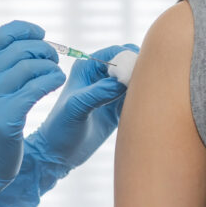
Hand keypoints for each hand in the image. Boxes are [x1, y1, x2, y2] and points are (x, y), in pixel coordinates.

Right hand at [0, 21, 65, 206]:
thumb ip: (0, 68)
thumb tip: (31, 41)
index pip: (0, 35)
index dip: (25, 29)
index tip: (42, 35)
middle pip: (19, 49)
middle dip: (44, 50)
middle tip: (53, 60)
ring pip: (30, 67)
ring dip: (50, 67)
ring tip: (55, 75)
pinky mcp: (6, 118)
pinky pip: (37, 87)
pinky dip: (52, 80)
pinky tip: (56, 83)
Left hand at [0, 44, 138, 206]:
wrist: (58, 154)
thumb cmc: (60, 129)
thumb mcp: (76, 108)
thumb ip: (98, 92)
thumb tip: (123, 81)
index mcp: (88, 67)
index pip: (116, 52)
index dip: (130, 59)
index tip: (137, 75)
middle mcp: (101, 75)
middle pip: (131, 63)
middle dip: (141, 71)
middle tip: (146, 88)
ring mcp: (111, 91)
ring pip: (136, 80)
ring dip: (144, 87)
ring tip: (146, 101)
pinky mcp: (118, 108)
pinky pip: (136, 98)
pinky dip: (142, 101)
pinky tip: (144, 111)